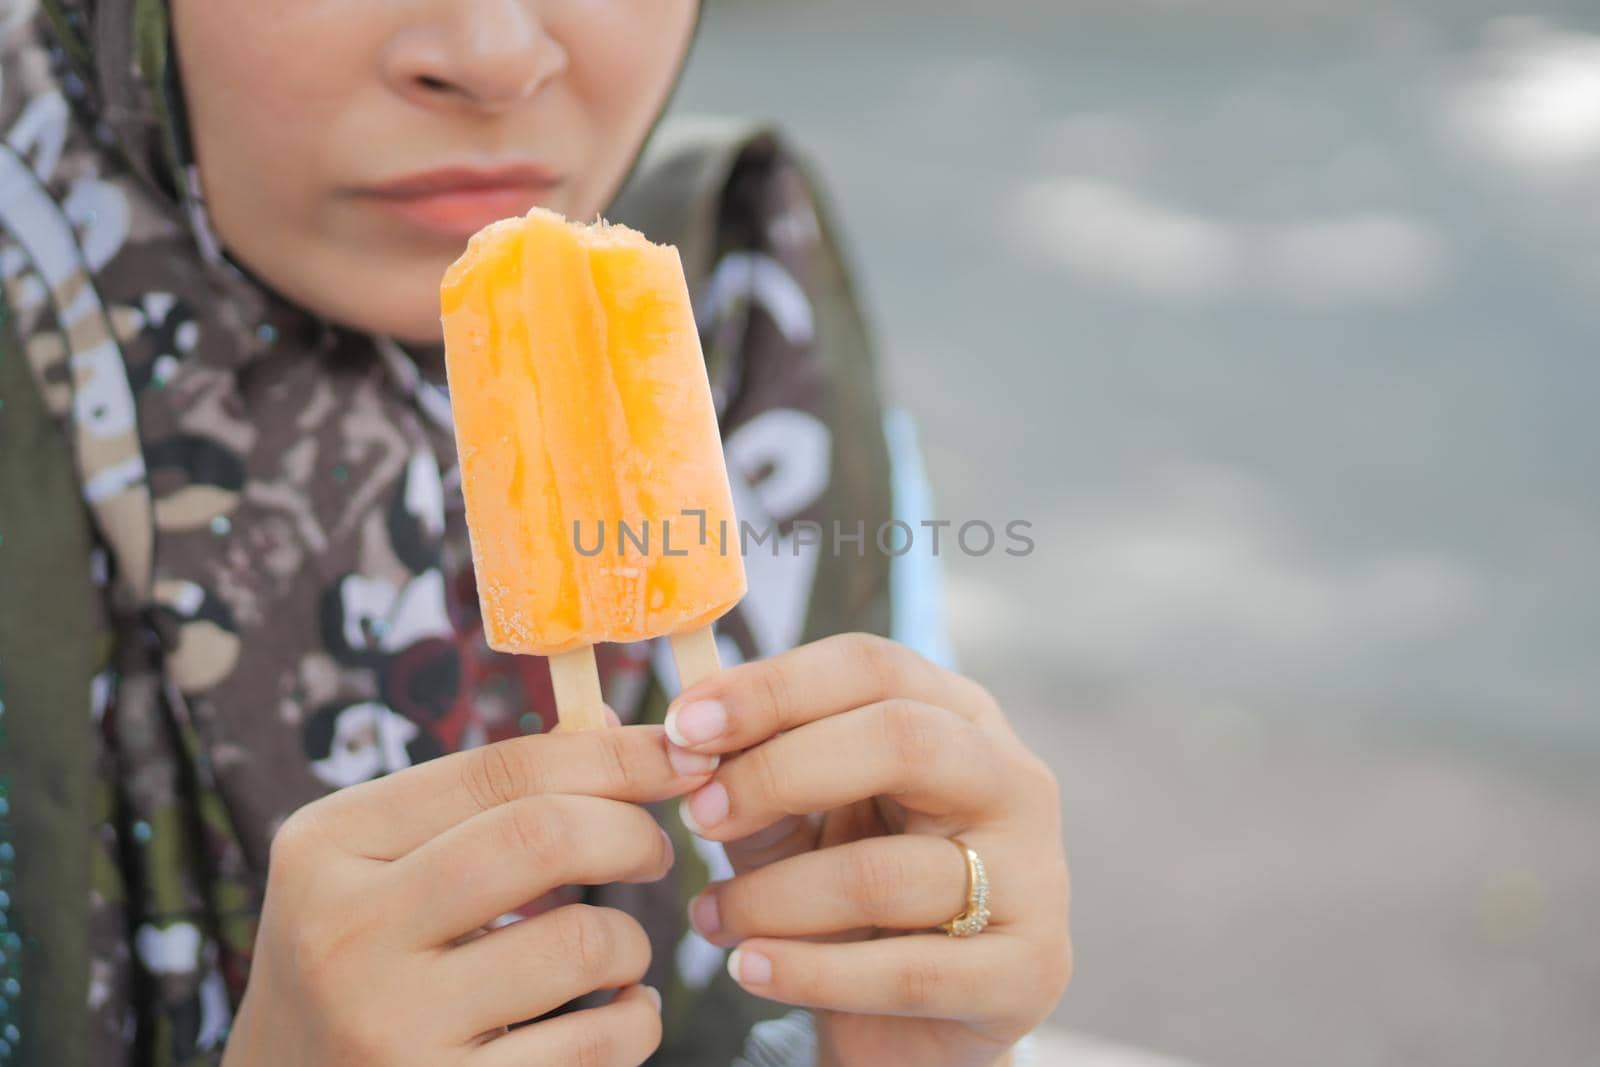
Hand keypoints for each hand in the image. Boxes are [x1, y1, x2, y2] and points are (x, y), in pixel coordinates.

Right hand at [222, 724, 717, 1066]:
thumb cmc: (361, 960)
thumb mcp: (381, 865)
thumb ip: (485, 800)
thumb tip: (615, 730)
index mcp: (328, 844)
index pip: (500, 771)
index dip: (612, 756)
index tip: (682, 755)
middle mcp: (345, 932)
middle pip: (542, 837)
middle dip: (631, 832)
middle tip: (656, 851)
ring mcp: (388, 1027)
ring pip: (579, 943)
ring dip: (631, 941)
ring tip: (619, 952)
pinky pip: (592, 1046)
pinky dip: (636, 1021)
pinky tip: (621, 1013)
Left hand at [664, 634, 1070, 1066]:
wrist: (916, 1022)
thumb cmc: (849, 894)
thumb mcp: (798, 818)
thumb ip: (754, 772)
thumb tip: (685, 740)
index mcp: (959, 715)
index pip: (871, 665)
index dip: (771, 687)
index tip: (682, 725)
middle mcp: (1012, 778)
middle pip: (901, 737)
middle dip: (778, 772)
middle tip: (697, 817)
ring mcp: (1034, 875)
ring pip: (886, 871)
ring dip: (772, 898)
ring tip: (711, 919)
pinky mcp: (1027, 972)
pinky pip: (904, 971)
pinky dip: (808, 973)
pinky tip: (752, 970)